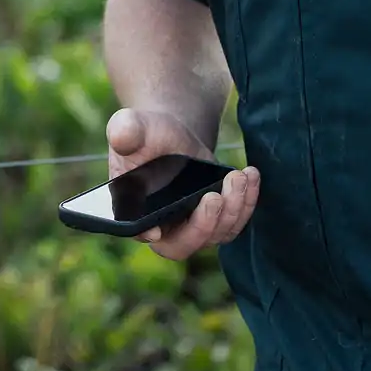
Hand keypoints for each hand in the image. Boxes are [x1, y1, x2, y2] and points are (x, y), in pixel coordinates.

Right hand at [106, 107, 259, 260]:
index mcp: (134, 212)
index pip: (140, 232)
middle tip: (214, 195)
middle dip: (203, 225)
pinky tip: (250, 174)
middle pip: (185, 244)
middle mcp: (163, 228)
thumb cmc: (147, 133)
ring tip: (238, 176)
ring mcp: (192, 226)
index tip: (159, 228)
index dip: (151, 234)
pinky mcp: (216, 218)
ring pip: (217, 234)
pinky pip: (235, 221)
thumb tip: (121, 136)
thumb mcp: (133, 126)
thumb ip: (125, 130)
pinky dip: (248, 201)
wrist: (172, 134)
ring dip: (233, 209)